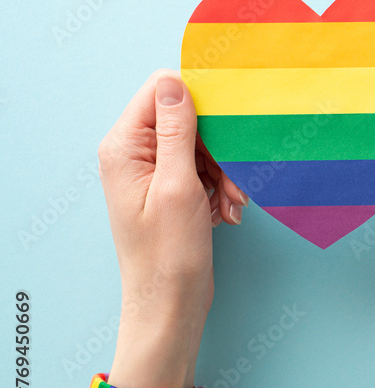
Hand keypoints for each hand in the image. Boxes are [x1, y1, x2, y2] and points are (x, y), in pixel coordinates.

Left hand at [98, 70, 245, 387]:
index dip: (200, 104)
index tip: (230, 128)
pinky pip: (202, 170)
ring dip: (224, 172)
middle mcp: (133, 154)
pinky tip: (226, 211)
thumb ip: (175, 131)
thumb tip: (176, 82)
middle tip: (235, 182)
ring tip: (232, 204)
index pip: (162, 91)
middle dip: (218, 148)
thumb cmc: (169, 255)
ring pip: (200, 146)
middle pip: (186, 120)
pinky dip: (220, 187)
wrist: (169, 305)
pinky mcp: (170, 189)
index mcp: (125, 147)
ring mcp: (151, 172)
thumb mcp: (178, 187)